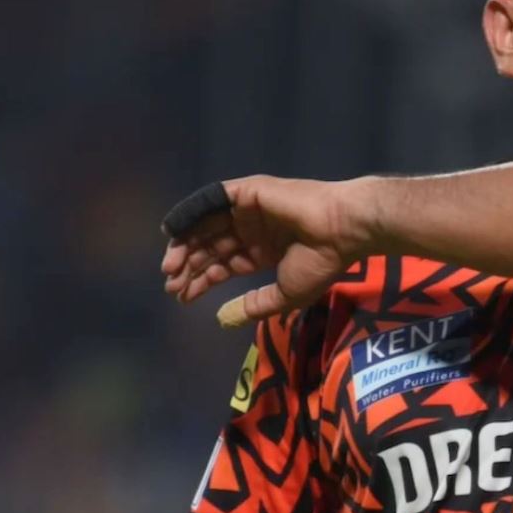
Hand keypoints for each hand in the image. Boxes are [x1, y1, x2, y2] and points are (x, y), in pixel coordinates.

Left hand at [160, 176, 368, 326]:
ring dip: (186, 245)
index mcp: (264, 249)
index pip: (224, 264)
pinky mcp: (247, 192)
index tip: (182, 297)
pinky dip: (190, 214)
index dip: (203, 280)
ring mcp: (249, 208)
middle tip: (172, 285)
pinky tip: (174, 233)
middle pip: (211, 246)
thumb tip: (221, 319)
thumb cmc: (321, 262)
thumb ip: (254, 306)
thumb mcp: (284, 294)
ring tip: (172, 268)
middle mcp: (253, 228)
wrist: (341, 230)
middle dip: (190, 266)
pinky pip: (210, 200)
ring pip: (207, 225)